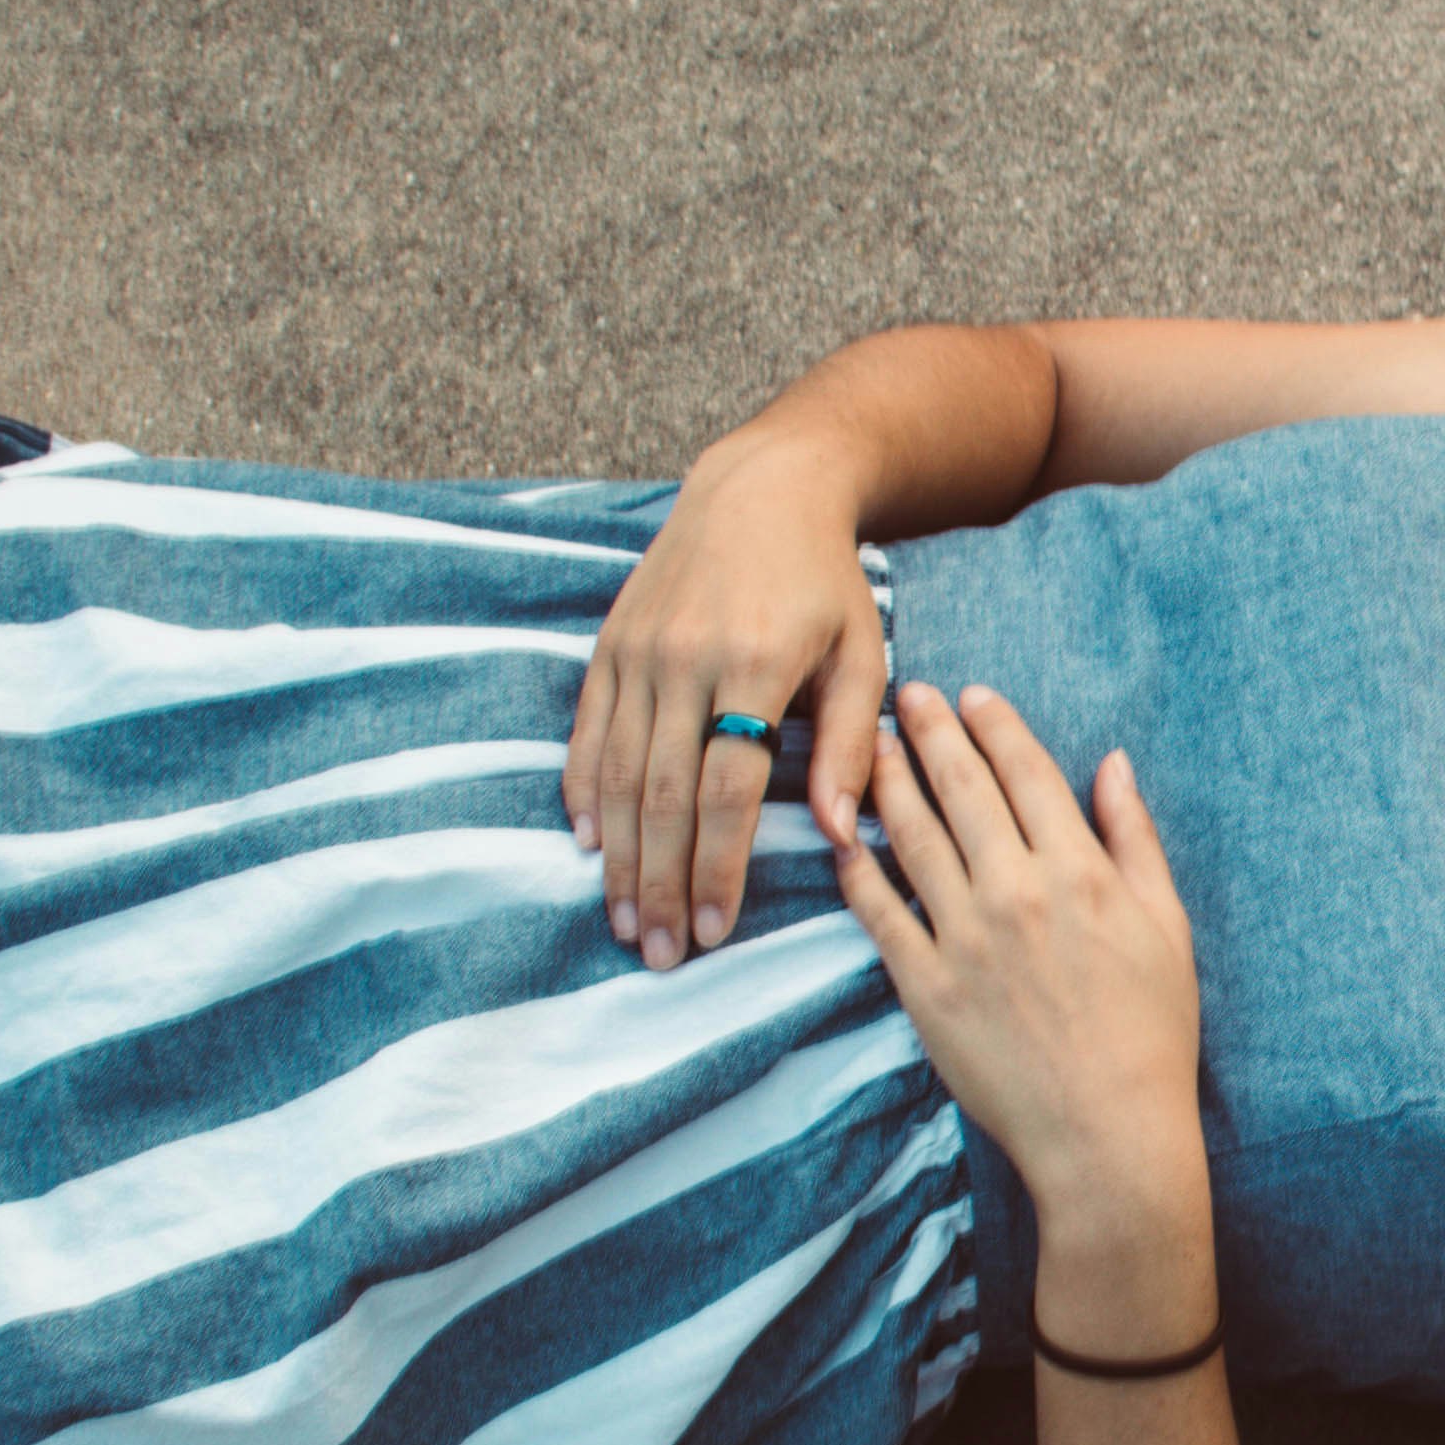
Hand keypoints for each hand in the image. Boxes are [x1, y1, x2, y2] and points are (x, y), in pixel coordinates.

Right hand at [564, 429, 891, 967]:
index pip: (728, 791)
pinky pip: (586, 731)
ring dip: (618, 857)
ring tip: (625, 921)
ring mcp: (638, 652)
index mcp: (754, 665)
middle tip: (660, 954)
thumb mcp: (861, 655)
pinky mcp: (609, 644)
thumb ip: (849, 746)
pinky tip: (590, 846)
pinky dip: (583, 793)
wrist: (761, 489)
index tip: (716, 931)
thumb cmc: (825, 583)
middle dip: (661, 884)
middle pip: (662, 796)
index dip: (718, 868)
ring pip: (616, 774)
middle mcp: (684, 660)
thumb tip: (836, 835)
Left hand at [839, 683, 1202, 1216]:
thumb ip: (1134, 838)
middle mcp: (1017, 892)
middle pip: (961, 788)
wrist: (1107, 1133)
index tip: (971, 694)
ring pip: (912, 837)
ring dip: (887, 783)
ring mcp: (964, 938)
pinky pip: (879, 913)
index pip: (1026, 772)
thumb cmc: (1150, 1033)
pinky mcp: (924, 986)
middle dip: (929, 731)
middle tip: (904, 694)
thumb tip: (1112, 764)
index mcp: (1081, 871)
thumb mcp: (1167, 926)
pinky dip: (857, 870)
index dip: (995, 724)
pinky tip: (842, 839)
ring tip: (870, 747)